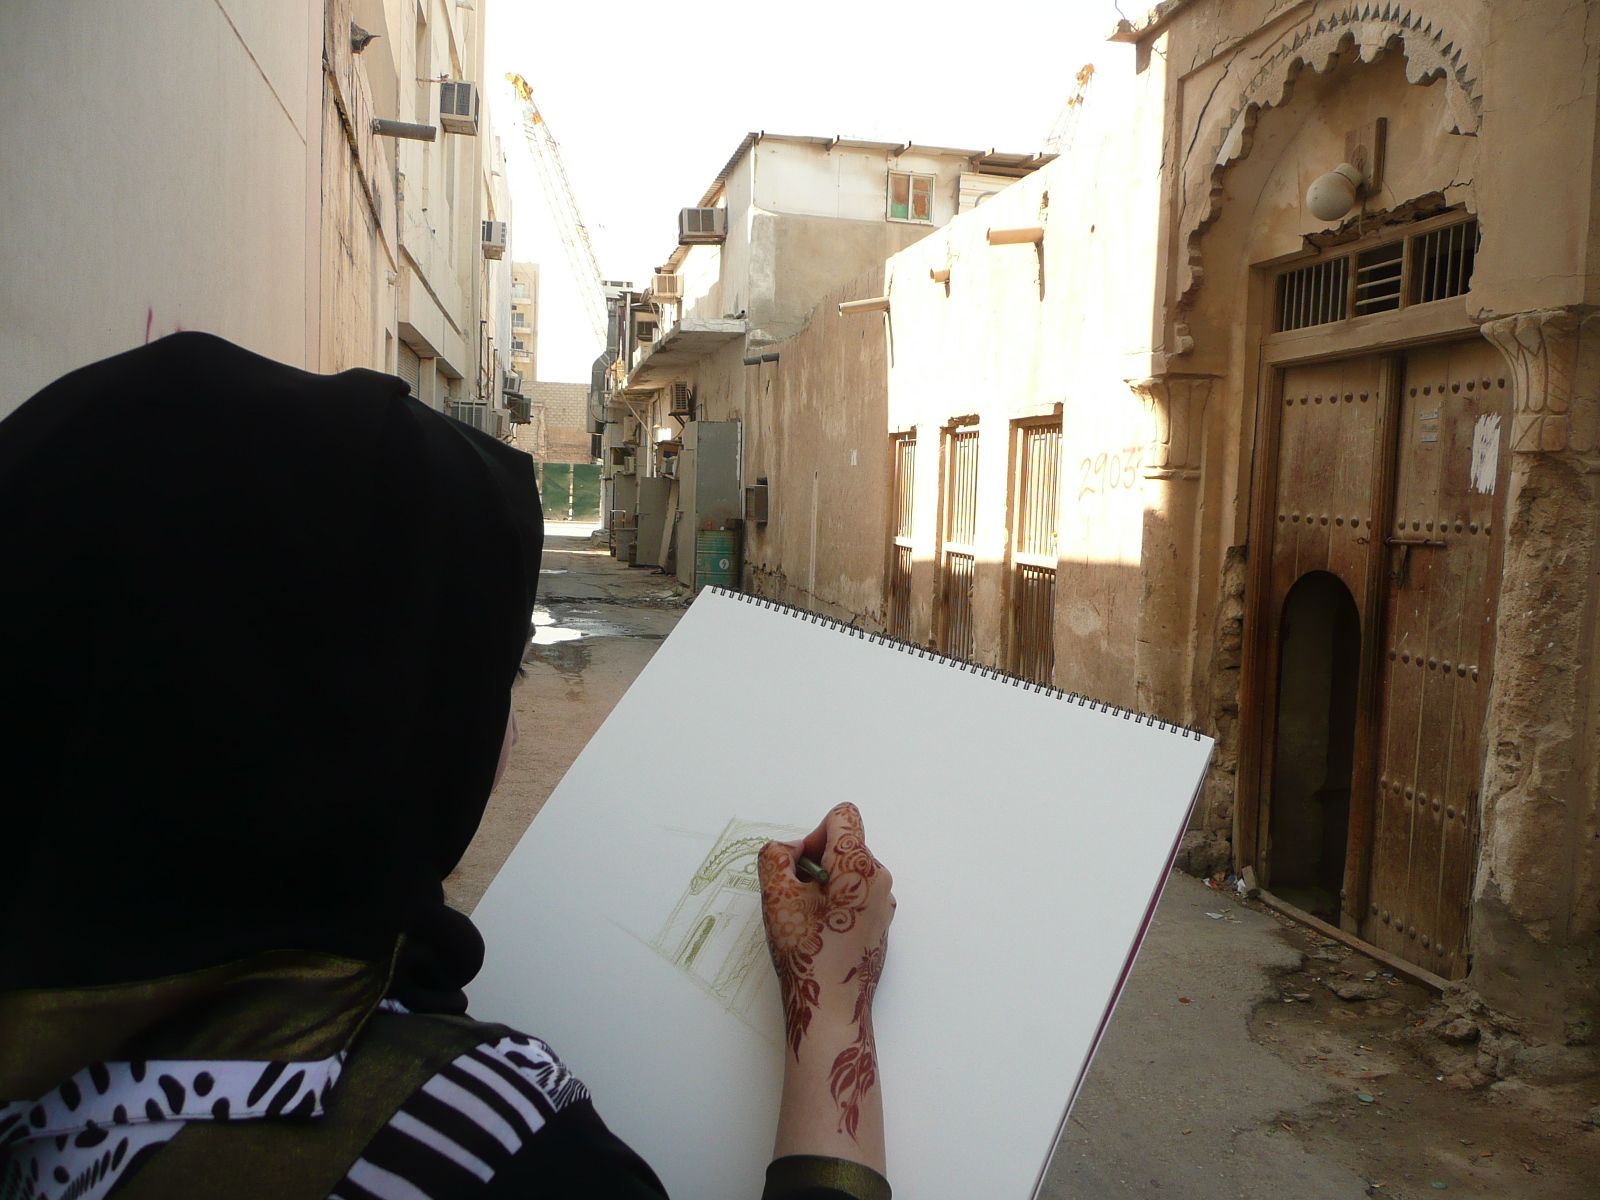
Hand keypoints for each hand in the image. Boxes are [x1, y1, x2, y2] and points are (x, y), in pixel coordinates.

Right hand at [759, 803, 893, 1152]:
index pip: (842, 817)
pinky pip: (858, 896)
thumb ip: (775, 858)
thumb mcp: (776, 898)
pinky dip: (838, 903)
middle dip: (816, 861)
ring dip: (826, 884)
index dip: (813, 834)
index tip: (800, 867)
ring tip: (806, 919)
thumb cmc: (805, 954)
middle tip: (795, 896)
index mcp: (859, 865)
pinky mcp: (881, 924)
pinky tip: (821, 933)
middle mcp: (880, 879)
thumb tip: (788, 851)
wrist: (830, 1009)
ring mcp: (884, 904)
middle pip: (845, 844)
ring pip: (850, 872)